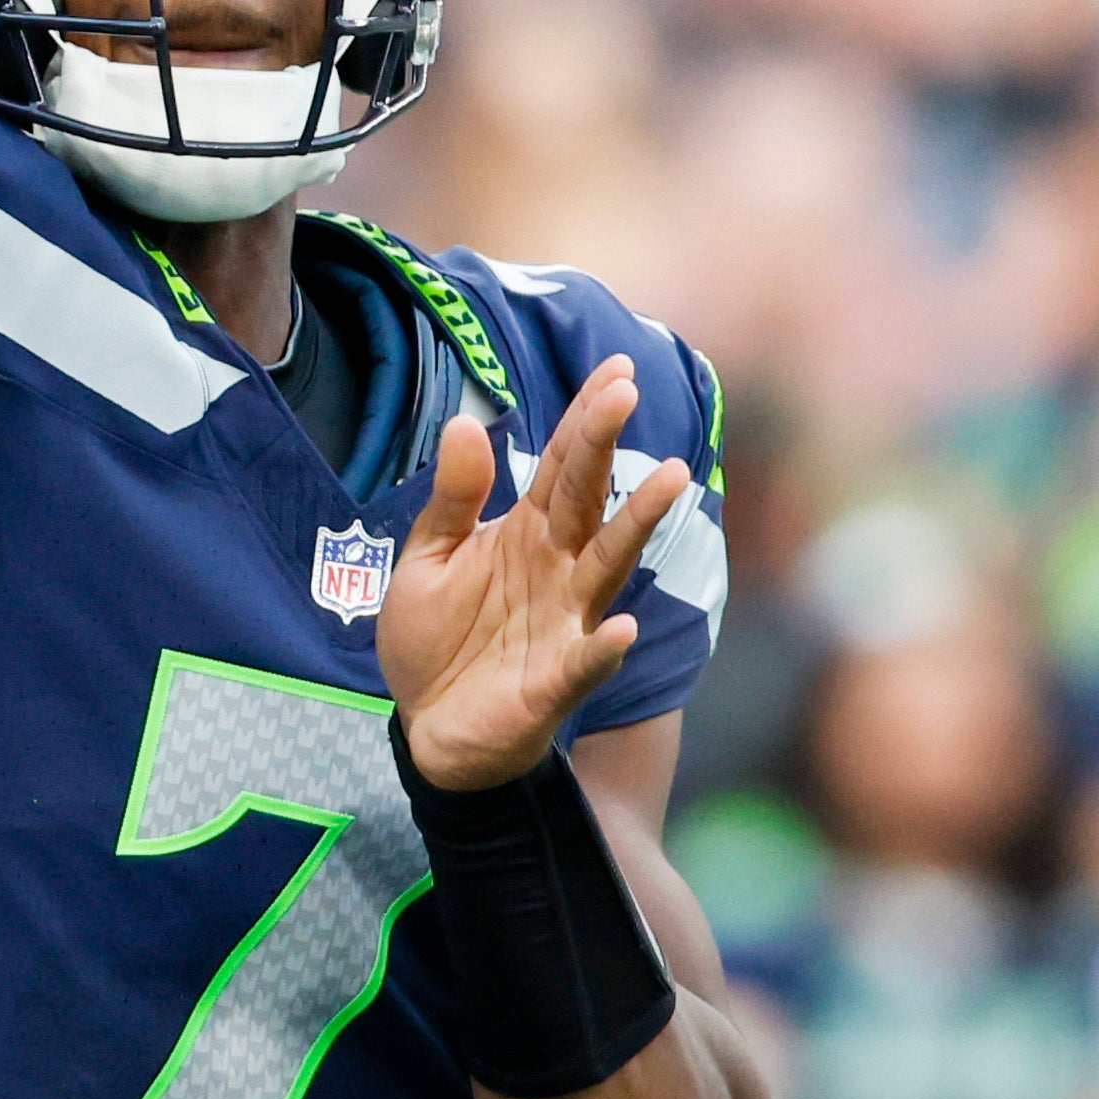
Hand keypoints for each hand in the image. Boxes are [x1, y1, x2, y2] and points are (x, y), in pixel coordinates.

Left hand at [381, 358, 691, 792]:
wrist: (427, 728)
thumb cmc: (437, 639)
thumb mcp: (428, 557)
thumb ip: (454, 497)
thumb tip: (466, 421)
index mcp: (528, 533)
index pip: (564, 464)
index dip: (588, 417)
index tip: (617, 369)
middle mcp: (558, 568)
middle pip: (588, 498)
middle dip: (607, 445)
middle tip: (626, 392)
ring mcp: (564, 623)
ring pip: (607, 565)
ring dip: (637, 524)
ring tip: (670, 478)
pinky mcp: (554, 683)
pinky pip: (584, 663)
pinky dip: (604, 649)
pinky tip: (620, 629)